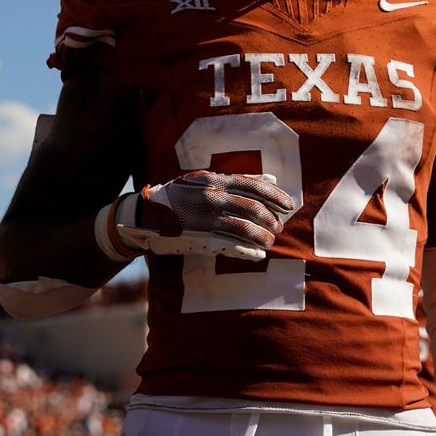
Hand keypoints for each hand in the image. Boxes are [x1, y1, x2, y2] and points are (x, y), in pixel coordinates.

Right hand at [116, 171, 294, 259]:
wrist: (145, 214)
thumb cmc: (180, 195)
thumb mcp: (205, 180)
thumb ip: (237, 180)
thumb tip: (271, 180)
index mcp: (215, 181)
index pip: (254, 186)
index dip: (275, 197)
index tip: (290, 205)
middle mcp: (213, 198)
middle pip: (253, 208)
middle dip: (271, 220)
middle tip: (278, 228)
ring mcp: (207, 219)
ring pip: (245, 229)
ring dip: (262, 237)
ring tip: (270, 242)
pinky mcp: (200, 238)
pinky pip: (231, 246)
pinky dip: (248, 251)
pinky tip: (257, 255)